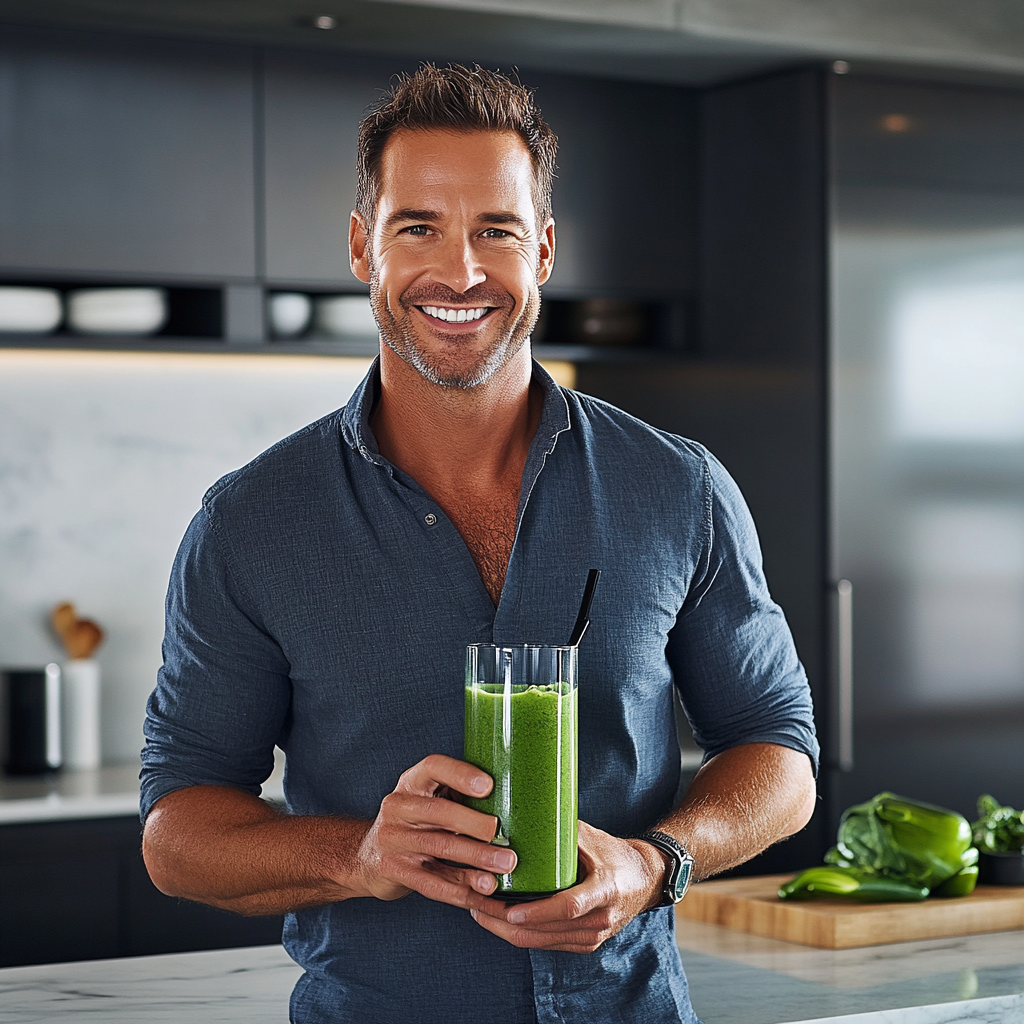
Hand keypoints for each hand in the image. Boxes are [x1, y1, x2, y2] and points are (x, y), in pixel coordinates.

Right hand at [355, 754, 517, 907]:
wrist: (366, 856)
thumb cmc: (415, 823)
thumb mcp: (429, 800)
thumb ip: (458, 798)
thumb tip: (512, 803)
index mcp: (412, 782)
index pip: (433, 767)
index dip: (460, 774)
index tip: (488, 786)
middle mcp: (398, 806)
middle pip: (438, 811)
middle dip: (473, 823)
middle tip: (501, 833)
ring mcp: (393, 839)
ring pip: (438, 847)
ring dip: (475, 857)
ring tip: (504, 865)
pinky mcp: (394, 871)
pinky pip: (432, 883)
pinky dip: (462, 890)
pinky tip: (484, 893)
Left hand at [467, 820, 664, 952]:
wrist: (645, 881)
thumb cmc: (616, 854)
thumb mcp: (592, 838)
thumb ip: (560, 832)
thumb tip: (521, 813)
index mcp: (604, 890)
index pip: (568, 907)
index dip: (537, 912)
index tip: (509, 910)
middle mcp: (599, 919)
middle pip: (546, 931)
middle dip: (505, 922)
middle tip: (476, 905)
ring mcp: (592, 936)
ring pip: (540, 942)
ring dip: (506, 930)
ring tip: (478, 910)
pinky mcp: (584, 944)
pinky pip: (546, 944)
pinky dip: (521, 934)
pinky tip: (499, 920)